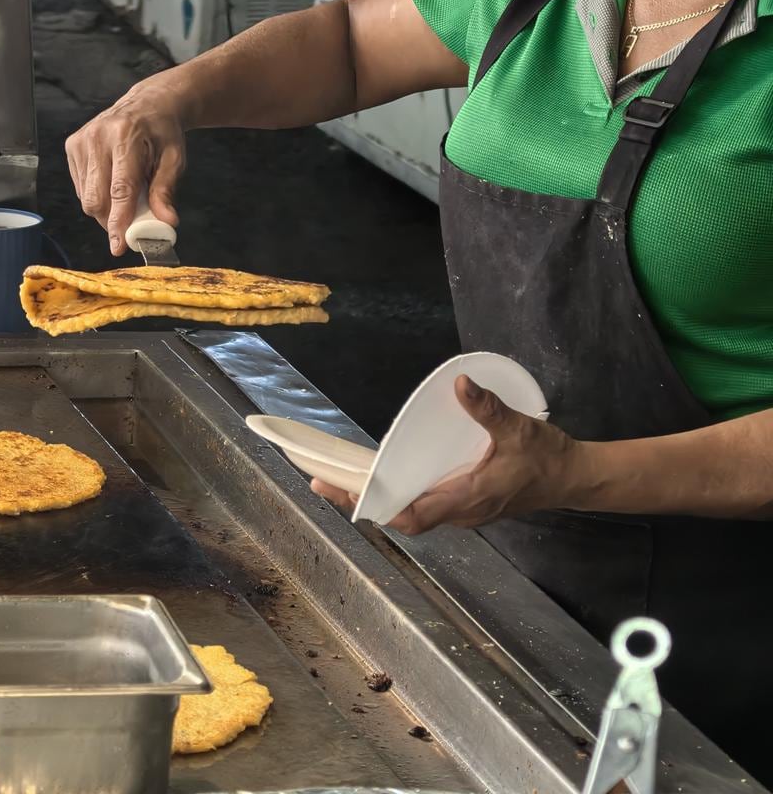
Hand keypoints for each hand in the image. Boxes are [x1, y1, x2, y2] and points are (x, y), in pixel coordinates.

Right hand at [64, 82, 186, 255]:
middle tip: (130, 225)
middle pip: (96, 199)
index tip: (119, 246)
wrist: (148, 104)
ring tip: (126, 193)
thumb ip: (166, 190)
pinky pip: (81, 188)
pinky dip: (97, 195)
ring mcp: (81, 141)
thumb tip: (166, 223)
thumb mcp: (174, 159)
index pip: (119, 189)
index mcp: (125, 135)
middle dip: (111, 220)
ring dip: (106, 208)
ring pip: (86, 198)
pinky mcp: (72, 146)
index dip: (119, 221)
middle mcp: (97, 136)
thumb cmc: (162, 132)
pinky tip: (112, 181)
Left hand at [311, 375, 590, 533]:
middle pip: (402, 515)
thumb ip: (488, 409)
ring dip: (380, 498)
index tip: (344, 493)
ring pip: (412, 511)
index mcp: (467, 498)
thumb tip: (461, 384)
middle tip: (324, 481)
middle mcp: (460, 510)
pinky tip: (386, 476)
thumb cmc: (547, 458)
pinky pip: (425, 503)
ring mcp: (462, 509)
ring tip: (344, 480)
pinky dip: (400, 493)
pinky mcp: (467, 501)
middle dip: (363, 501)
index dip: (376, 506)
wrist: (575, 477)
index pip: (412, 513)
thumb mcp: (518, 430)